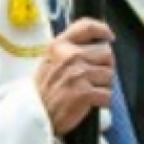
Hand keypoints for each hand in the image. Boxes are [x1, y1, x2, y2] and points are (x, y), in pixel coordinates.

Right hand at [33, 17, 114, 135]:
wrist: (34, 115)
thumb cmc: (43, 91)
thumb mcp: (49, 61)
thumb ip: (68, 49)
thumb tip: (96, 44)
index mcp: (59, 46)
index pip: (87, 27)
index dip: (102, 30)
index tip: (108, 37)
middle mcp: (70, 56)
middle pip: (106, 53)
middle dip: (103, 66)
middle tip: (90, 77)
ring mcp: (78, 74)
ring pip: (109, 75)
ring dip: (102, 85)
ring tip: (87, 91)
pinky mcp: (84, 92)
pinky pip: (107, 95)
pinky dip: (102, 101)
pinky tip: (89, 103)